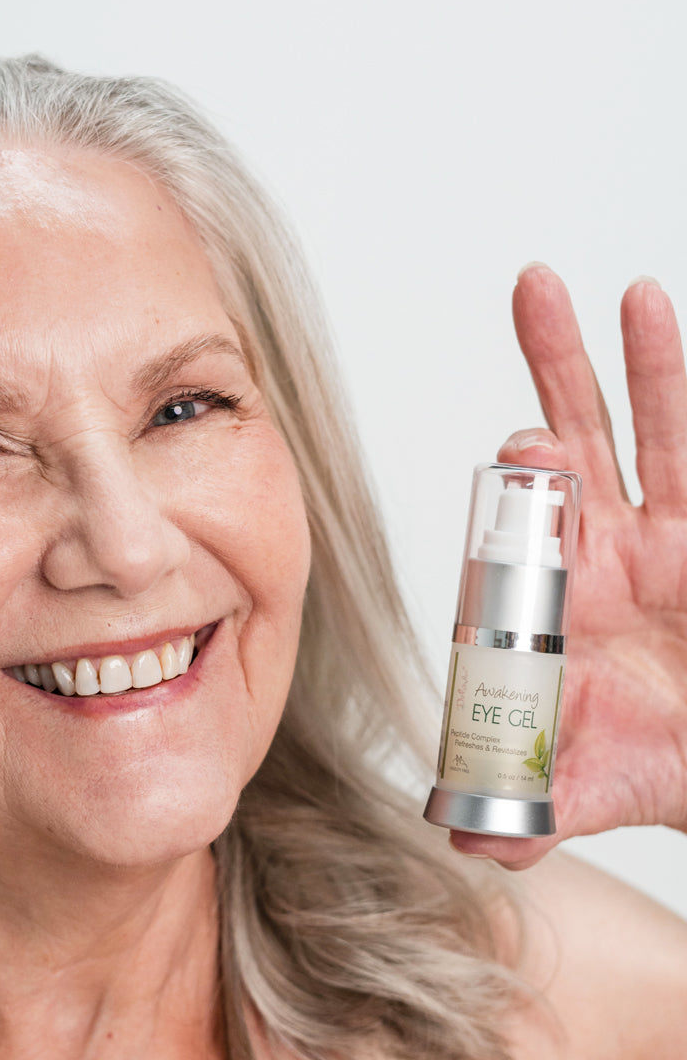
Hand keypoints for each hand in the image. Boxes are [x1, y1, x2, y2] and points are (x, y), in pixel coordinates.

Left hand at [451, 263, 686, 867]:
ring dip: (644, 363)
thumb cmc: (647, 758)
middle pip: (574, 436)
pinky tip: (683, 335)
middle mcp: (604, 543)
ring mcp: (668, 530)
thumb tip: (455, 831)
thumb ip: (518, 806)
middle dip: (556, 367)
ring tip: (632, 294)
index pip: (520, 514)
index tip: (521, 452)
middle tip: (534, 290)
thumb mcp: (583, 785)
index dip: (520, 480)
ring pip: (653, 430)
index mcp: (552, 588)